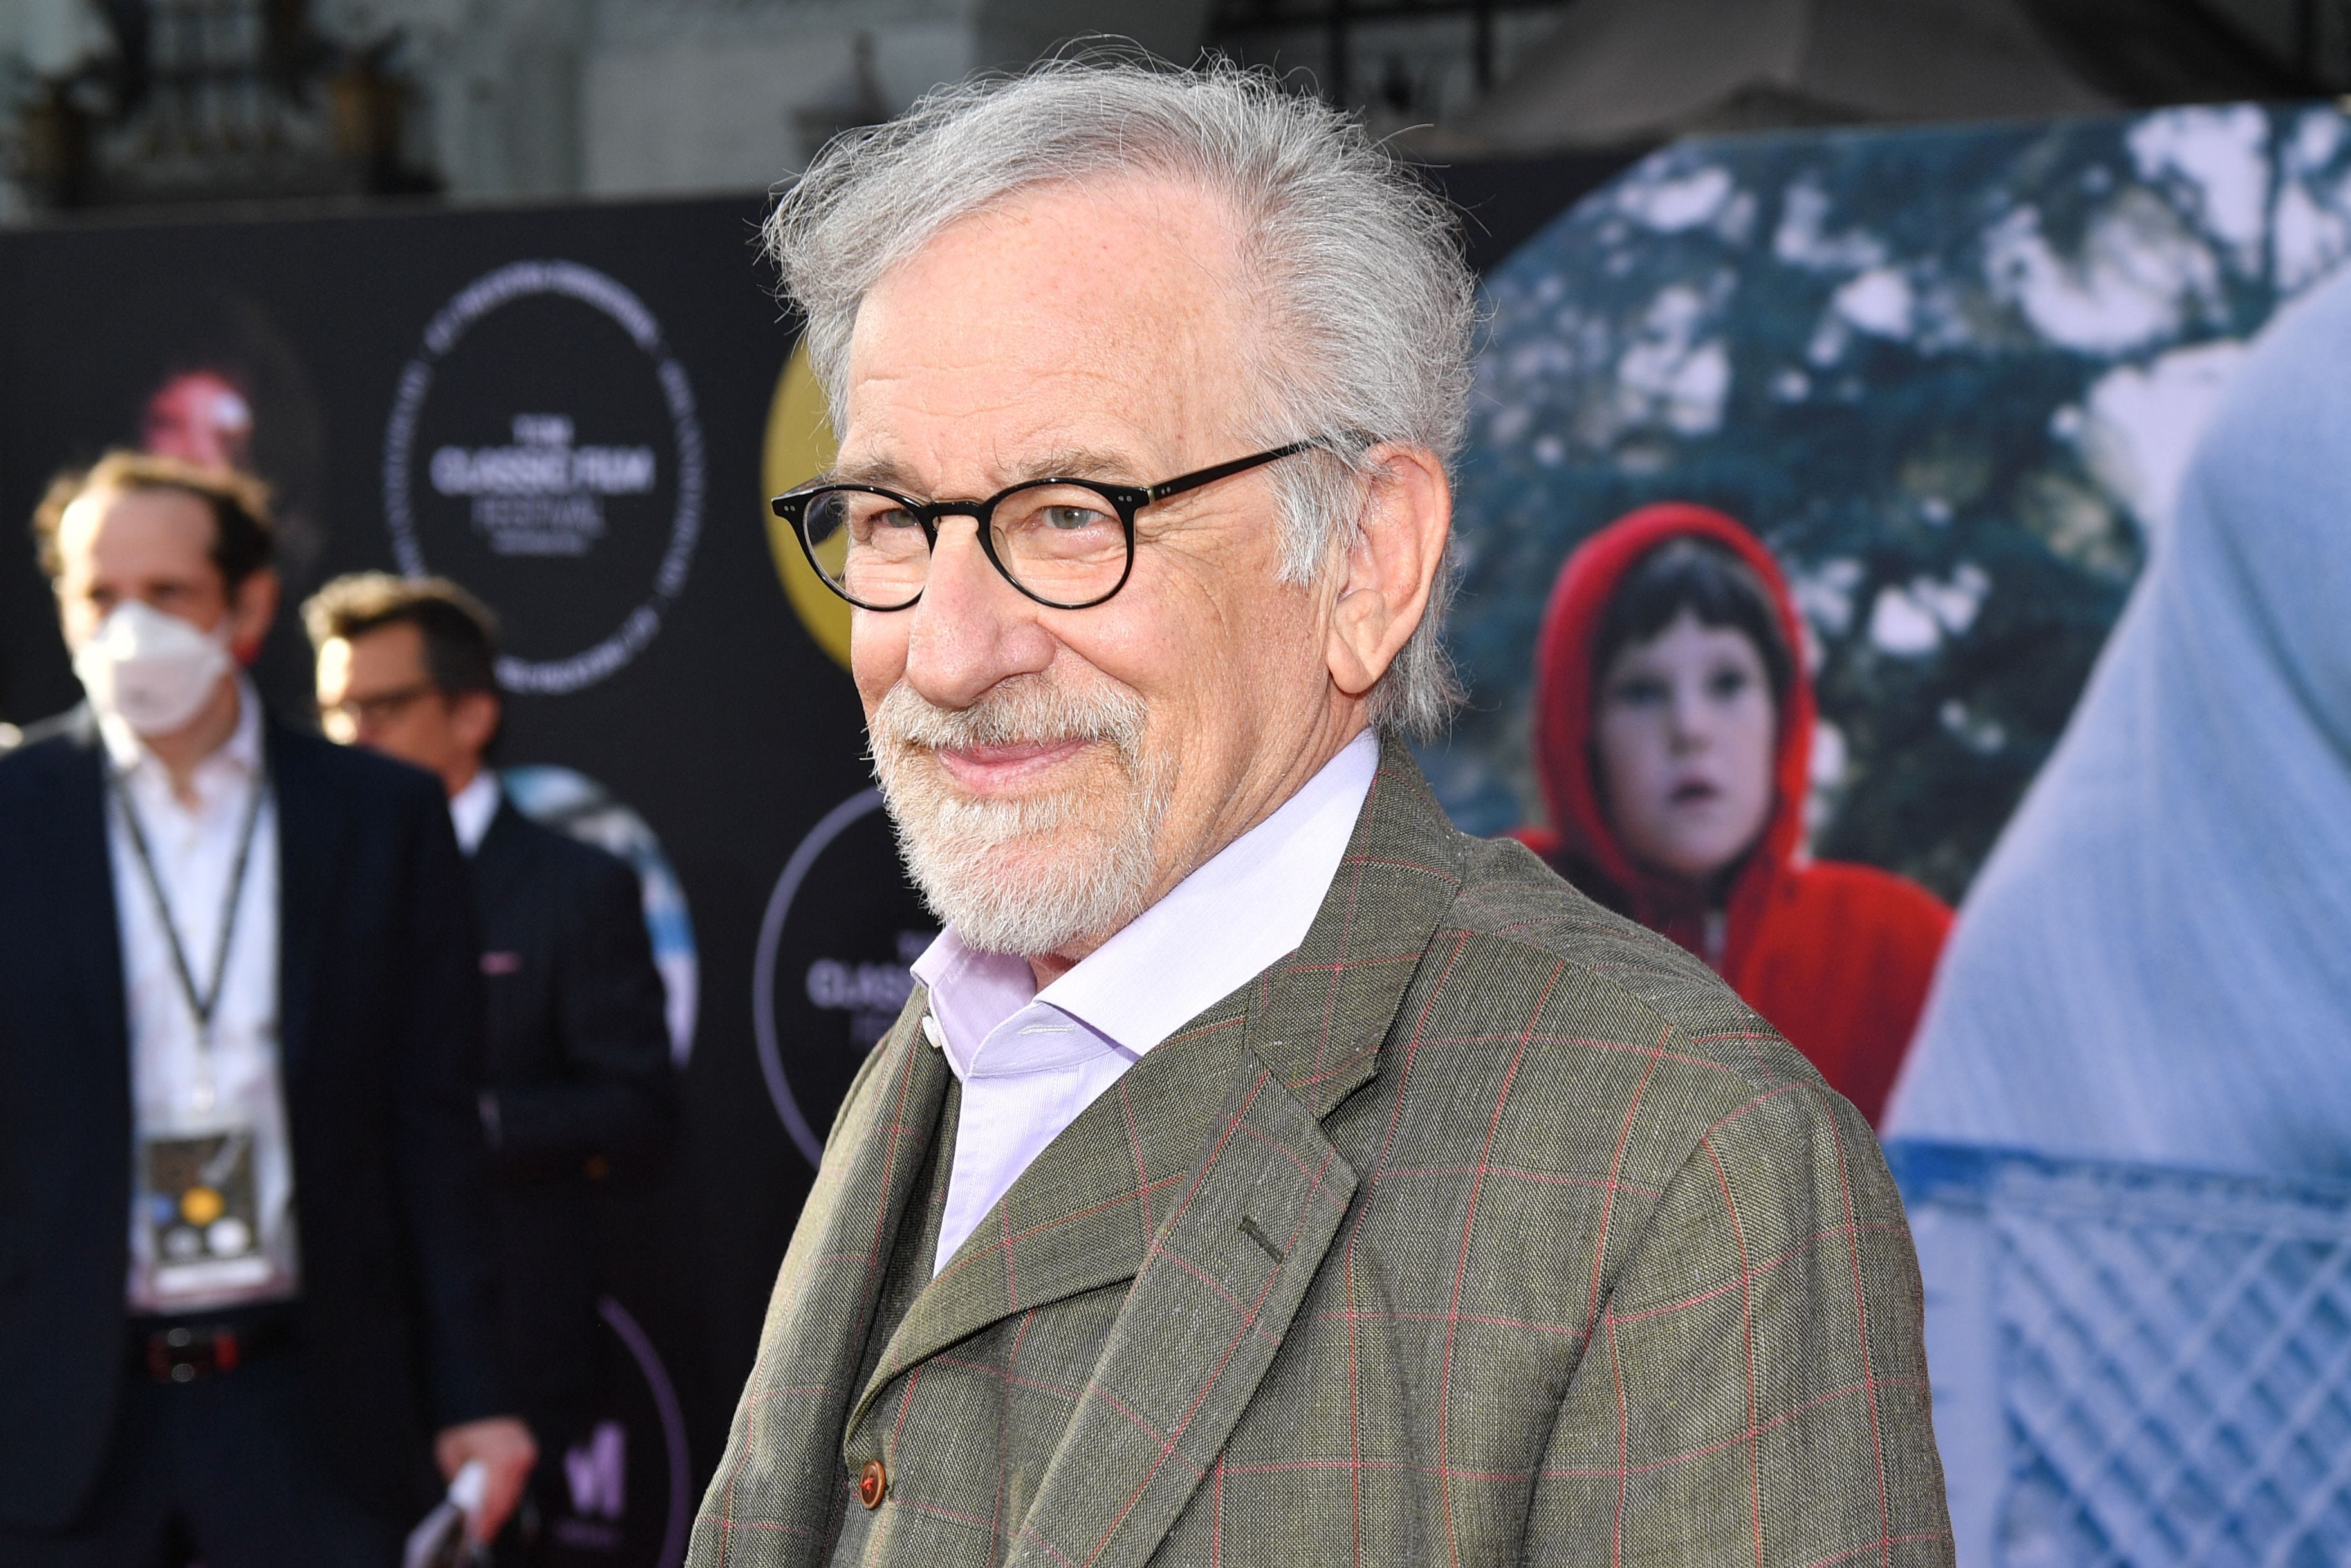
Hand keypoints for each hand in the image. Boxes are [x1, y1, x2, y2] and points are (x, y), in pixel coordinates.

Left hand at [434, 1416, 537, 1541]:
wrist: (475, 1394)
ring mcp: (526, 1454)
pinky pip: (518, 1477)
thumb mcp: (452, 1457)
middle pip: (507, 1500)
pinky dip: (507, 1487)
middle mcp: (518, 1460)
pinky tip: (495, 1492)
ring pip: (515, 1490)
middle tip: (481, 1528)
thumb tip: (469, 1503)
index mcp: (500, 1463)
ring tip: (486, 1513)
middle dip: (493, 1516)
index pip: (495, 1504)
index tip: (478, 1534)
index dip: (486, 1523)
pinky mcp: (528, 1449)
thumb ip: (463, 1483)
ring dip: (501, 1503)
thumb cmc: (460, 1425)